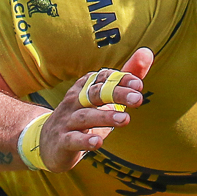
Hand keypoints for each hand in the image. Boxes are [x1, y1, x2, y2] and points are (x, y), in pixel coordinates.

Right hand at [37, 48, 151, 170]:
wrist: (49, 142)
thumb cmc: (82, 116)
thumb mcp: (103, 97)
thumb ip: (125, 79)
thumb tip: (147, 52)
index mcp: (86, 88)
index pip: (104, 79)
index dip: (121, 80)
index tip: (138, 84)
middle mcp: (75, 101)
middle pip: (96, 94)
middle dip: (117, 94)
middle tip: (138, 99)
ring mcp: (67, 121)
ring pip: (86, 116)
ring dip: (105, 117)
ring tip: (125, 119)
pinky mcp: (63, 141)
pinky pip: (73, 139)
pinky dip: (85, 140)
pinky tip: (98, 142)